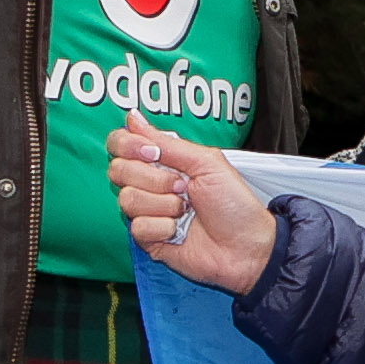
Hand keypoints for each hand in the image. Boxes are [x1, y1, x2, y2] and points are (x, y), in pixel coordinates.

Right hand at [112, 120, 278, 294]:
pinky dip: (163, 227)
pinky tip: (179, 231)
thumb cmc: (234, 203)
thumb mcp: (205, 162)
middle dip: (154, 179)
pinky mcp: (147, 238)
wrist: (246, 245)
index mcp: (162, 161)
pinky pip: (137, 227)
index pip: (120, 144)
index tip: (152, 154)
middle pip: (118, 170)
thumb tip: (133, 117)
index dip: (128, 146)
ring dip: (163, 204)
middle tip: (183, 186)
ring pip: (127, 199)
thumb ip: (167, 142)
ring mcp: (147, 211)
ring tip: (186, 210)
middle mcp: (149, 184)